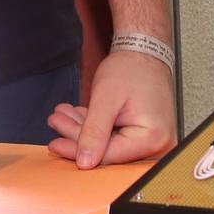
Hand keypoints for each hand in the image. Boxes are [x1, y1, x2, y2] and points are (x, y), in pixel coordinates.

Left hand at [45, 48, 175, 168]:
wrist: (145, 50)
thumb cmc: (131, 68)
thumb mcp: (106, 98)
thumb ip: (94, 132)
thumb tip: (84, 163)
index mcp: (152, 138)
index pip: (108, 155)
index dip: (78, 150)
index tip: (54, 144)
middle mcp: (158, 145)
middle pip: (108, 151)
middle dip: (77, 135)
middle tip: (55, 122)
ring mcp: (153, 141)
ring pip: (108, 143)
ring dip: (83, 129)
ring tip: (61, 115)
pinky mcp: (144, 135)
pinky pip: (116, 136)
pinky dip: (95, 126)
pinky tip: (76, 115)